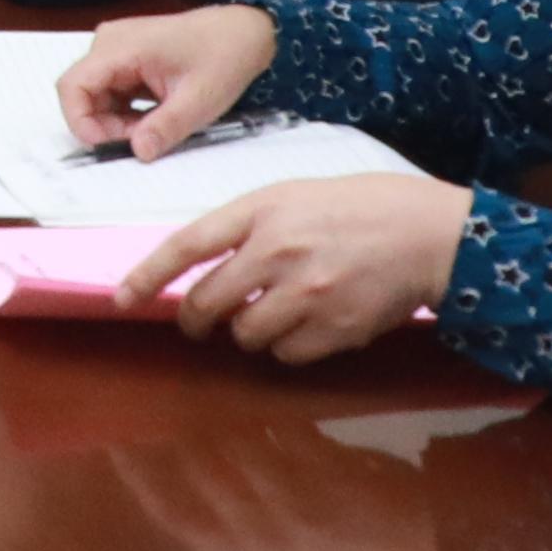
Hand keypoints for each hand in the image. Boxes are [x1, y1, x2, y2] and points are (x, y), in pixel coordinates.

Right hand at [57, 1, 278, 156]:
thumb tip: (138, 152)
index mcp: (120, 47)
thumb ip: (165, 127)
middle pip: (83, 93)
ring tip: (154, 129)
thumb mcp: (198, 100)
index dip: (80, 121)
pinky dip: (126, 112)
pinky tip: (154, 118)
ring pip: (97, 95)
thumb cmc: (224, 57)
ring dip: (117, 121)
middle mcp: (110, 43)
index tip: (106, 146)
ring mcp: (117, 49)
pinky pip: (112, 91)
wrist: (246, 32)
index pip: (73, 86)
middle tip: (142, 141)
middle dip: (104, 125)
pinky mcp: (128, 58)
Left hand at [137, 174, 472, 359]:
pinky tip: (306, 325)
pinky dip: (286, 347)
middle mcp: (277, 252)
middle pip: (206, 303)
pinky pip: (286, 354)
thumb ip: (246, 225)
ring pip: (244, 335)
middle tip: (199, 320)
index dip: (149, 276)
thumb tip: (203, 265)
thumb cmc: (359, 207)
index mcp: (262, 211)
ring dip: (246, 331)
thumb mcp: (293, 195)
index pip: (187, 245)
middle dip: (195, 318)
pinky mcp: (334, 329)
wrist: (428, 233)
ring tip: (271, 313)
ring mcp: (306, 294)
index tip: (123, 298)